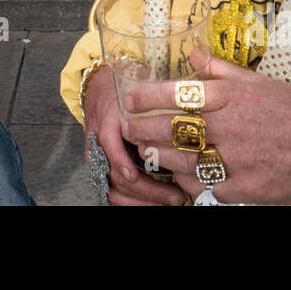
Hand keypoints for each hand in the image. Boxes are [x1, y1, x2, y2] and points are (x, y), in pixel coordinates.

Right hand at [82, 66, 188, 205]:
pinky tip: (153, 204)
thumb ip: (157, 97)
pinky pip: (113, 191)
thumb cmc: (123, 87)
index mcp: (108, 121)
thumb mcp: (135, 85)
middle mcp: (100, 143)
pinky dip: (133, 202)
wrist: (97, 88)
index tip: (137, 175)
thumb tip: (193, 101)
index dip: (123, 163)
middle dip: (147, 190)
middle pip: (117, 175)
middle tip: (176, 195)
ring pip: (115, 189)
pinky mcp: (103, 168)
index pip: (110, 146)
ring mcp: (99, 158)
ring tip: (170, 201)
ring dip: (143, 200)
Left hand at [121, 54, 290, 204]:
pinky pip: (206, 185)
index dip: (150, 96)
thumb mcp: (259, 82)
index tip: (131, 98)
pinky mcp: (245, 188)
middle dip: (143, 127)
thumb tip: (193, 53)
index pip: (180, 93)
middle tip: (126, 126)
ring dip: (159, 155)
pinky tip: (177, 175)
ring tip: (144, 150)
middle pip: (174, 127)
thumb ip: (221, 70)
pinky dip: (188, 180)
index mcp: (233, 96)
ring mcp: (237, 159)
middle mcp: (231, 126)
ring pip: (184, 159)